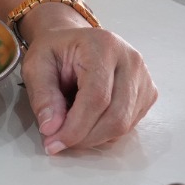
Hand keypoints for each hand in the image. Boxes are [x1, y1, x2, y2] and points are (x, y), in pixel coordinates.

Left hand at [20, 16, 156, 154]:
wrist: (74, 42)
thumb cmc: (55, 50)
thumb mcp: (36, 64)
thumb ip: (42, 95)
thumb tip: (52, 129)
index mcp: (103, 46)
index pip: (97, 97)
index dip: (76, 126)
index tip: (54, 141)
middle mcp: (131, 61)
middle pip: (116, 116)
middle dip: (84, 137)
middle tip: (57, 143)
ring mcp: (144, 79)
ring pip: (124, 125)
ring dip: (93, 137)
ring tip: (67, 130)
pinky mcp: (148, 93)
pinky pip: (129, 125)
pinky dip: (104, 132)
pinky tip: (86, 123)